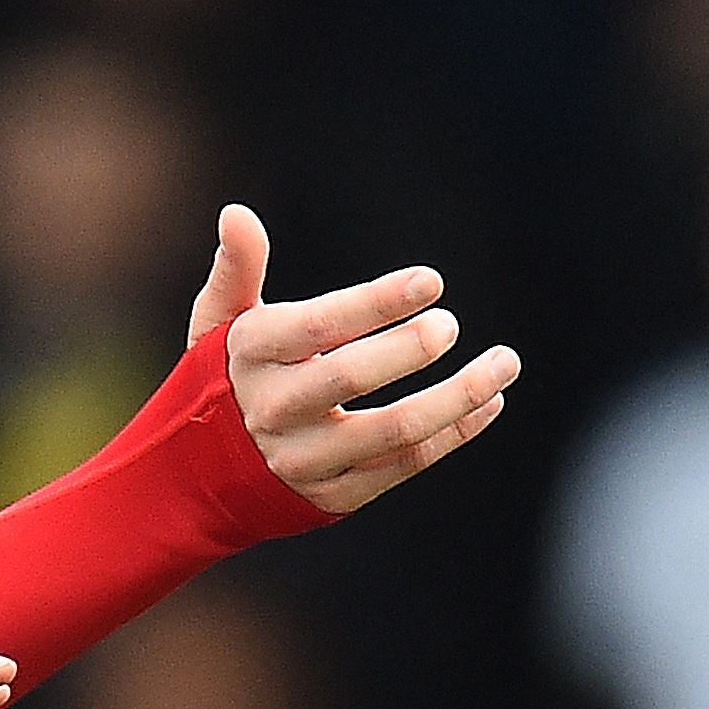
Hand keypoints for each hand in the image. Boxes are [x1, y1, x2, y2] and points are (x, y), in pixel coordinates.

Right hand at [188, 205, 518, 515]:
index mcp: (251, 357)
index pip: (315, 327)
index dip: (374, 303)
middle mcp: (275, 410)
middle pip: (350, 380)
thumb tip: (237, 213)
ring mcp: (306, 458)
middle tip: (450, 326)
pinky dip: (456, 433)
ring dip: (459, 397)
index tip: (431, 281)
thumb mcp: (221, 323)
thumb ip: (238, 268)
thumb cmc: (231, 377)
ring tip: (505, 363)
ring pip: (395, 431)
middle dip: (407, 351)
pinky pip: (408, 465)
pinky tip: (490, 403)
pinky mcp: (337, 495)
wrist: (203, 475)